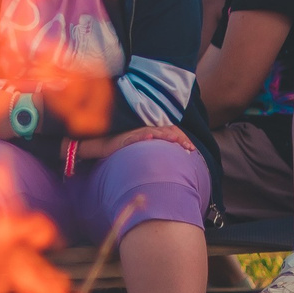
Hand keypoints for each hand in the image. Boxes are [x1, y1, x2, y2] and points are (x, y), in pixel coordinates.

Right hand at [80, 125, 197, 160]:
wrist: (101, 147)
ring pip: (153, 131)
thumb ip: (155, 152)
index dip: (182, 138)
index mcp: (151, 133)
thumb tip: (171, 161)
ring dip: (165, 136)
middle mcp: (144, 130)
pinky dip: (143, 136)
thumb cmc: (122, 150)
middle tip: (190, 148)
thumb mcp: (143, 151)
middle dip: (179, 139)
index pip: (170, 131)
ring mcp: (135, 133)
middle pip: (165, 130)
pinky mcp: (124, 138)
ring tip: (175, 141)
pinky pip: (135, 136)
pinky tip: (150, 138)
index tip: (192, 149)